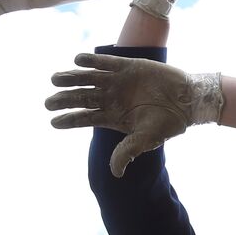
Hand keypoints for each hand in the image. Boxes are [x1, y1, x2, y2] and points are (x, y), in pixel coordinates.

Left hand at [47, 53, 223, 176]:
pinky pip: (105, 62)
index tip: (52, 122)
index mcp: (111, 117)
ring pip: (88, 78)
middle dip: (65, 99)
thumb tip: (115, 174)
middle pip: (81, 97)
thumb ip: (128, 152)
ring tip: (56, 78)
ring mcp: (117, 81)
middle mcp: (110, 98)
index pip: (84, 118)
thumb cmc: (167, 122)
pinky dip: (92, 61)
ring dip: (72, 77)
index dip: (68, 119)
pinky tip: (77, 60)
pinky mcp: (127, 66)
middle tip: (49, 102)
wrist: (187, 99)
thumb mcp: (147, 139)